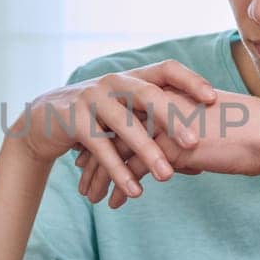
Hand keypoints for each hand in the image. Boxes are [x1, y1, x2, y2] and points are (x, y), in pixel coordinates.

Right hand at [12, 60, 216, 199]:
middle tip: (194, 142)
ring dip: (147, 152)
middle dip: (172, 119)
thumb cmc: (101, 119)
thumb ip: (159, 129)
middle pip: (148, 95)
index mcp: (134, 77)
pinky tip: (135, 190)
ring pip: (125, 125)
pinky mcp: (75, 121)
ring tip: (167, 177)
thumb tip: (201, 160)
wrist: (45, 120)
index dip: (191, 81)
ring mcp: (93, 99)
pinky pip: (100, 148)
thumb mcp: (130, 115)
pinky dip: (118, 171)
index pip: (167, 69)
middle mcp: (115, 82)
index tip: (213, 98)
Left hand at [73, 91, 259, 206]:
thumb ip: (190, 135)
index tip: (93, 148)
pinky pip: (131, 170)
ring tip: (88, 195)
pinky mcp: (168, 149)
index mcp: (171, 95)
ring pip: (117, 151)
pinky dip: (117, 188)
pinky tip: (110, 205)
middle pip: (114, 130)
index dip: (108, 132)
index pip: (128, 113)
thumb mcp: (213, 129)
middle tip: (79, 171)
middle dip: (94, 153)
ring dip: (100, 175)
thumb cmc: (252, 134)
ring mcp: (162, 126)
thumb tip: (180, 156)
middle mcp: (161, 106)